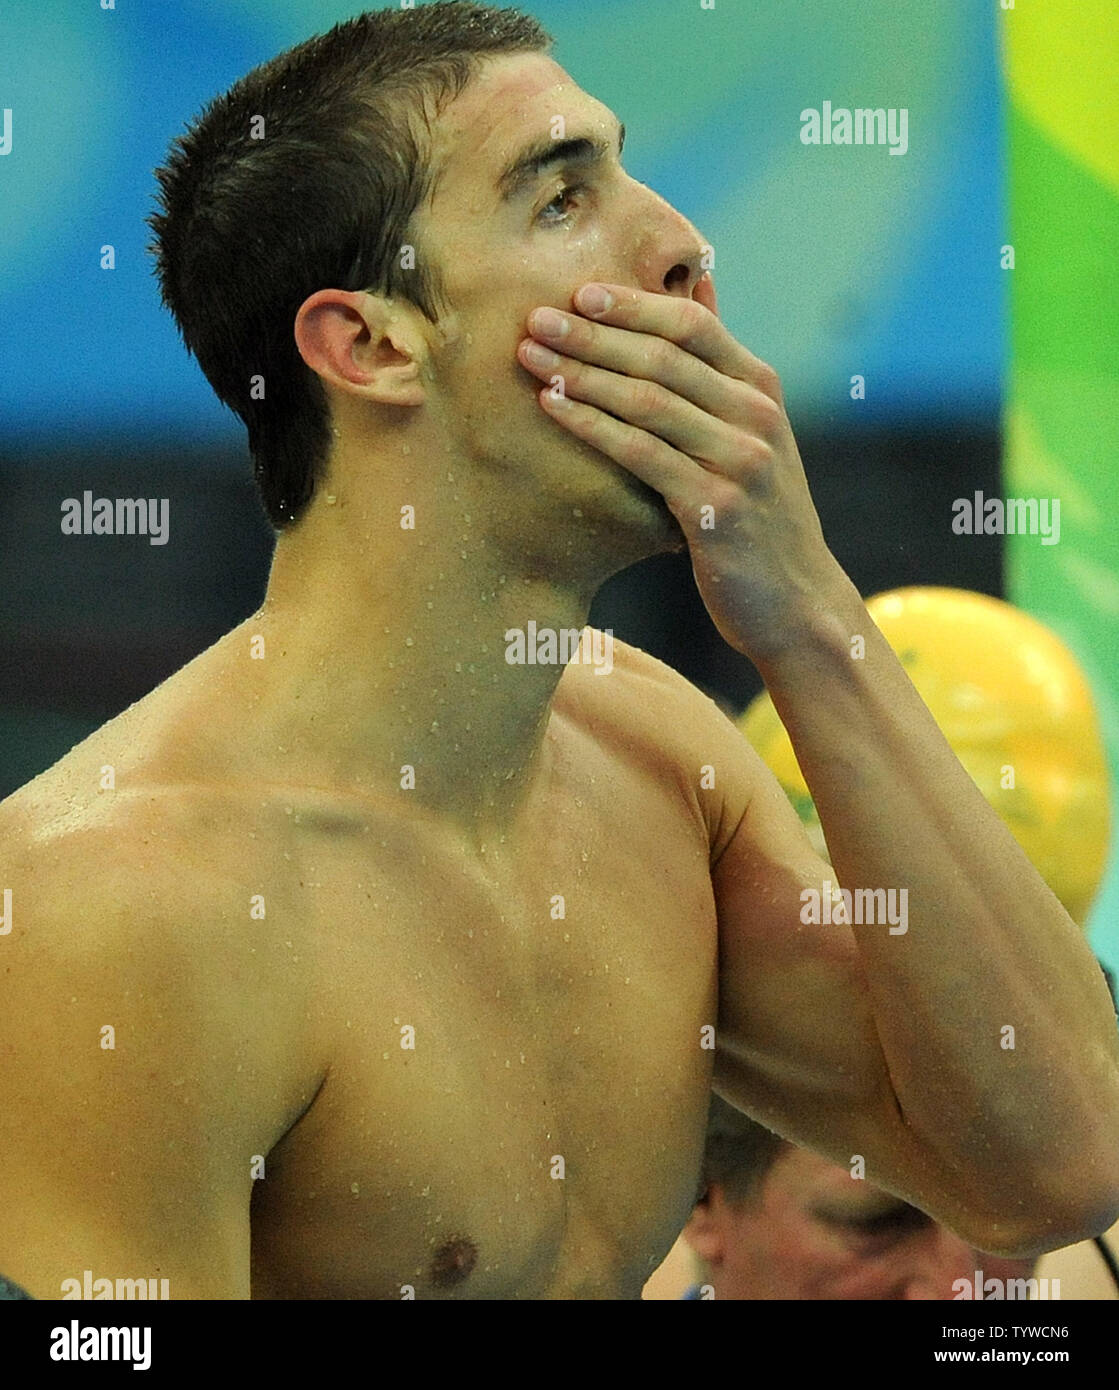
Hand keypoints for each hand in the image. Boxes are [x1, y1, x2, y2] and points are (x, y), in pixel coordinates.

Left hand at [516, 279, 846, 664]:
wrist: (797, 602)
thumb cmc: (760, 516)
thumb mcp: (753, 433)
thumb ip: (721, 366)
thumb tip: (702, 283)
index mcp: (762, 389)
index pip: (694, 325)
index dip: (634, 304)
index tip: (579, 291)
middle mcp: (757, 415)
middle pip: (662, 356)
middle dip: (593, 333)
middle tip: (535, 318)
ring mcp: (741, 460)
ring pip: (648, 400)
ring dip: (582, 374)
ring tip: (531, 357)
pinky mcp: (717, 506)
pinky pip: (642, 454)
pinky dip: (592, 425)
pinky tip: (553, 409)